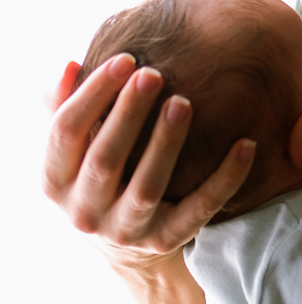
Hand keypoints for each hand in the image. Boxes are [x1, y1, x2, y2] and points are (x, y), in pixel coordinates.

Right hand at [42, 54, 253, 266]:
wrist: (126, 245)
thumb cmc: (101, 176)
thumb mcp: (74, 151)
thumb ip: (65, 108)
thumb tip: (71, 65)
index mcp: (54, 181)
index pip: (64, 132)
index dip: (92, 94)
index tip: (125, 59)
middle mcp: (83, 212)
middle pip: (104, 159)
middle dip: (128, 114)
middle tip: (153, 75)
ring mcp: (126, 230)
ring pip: (147, 186)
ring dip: (166, 142)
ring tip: (184, 103)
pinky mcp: (167, 239)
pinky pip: (201, 207)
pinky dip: (225, 177)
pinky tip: (246, 144)